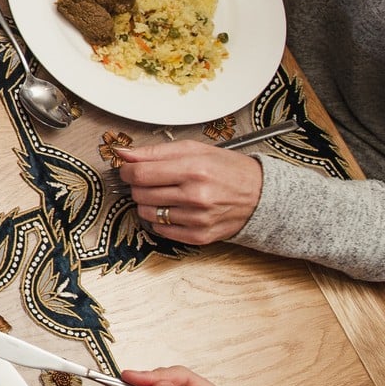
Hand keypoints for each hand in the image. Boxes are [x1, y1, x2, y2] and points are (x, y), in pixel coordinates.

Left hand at [117, 141, 262, 244]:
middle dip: (139, 185)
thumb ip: (155, 151)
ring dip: (149, 203)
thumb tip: (123, 153)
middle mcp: (196, 196)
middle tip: (153, 180)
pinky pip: (161, 230)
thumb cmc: (229, 169)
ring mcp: (197, 219)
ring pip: (147, 213)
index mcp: (194, 170)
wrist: (261, 195)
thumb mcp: (195, 149)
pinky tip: (174, 209)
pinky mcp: (199, 236)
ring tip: (166, 194)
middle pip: (140, 193)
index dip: (126, 170)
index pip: (140, 173)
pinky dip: (161, 219)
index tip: (128, 169)